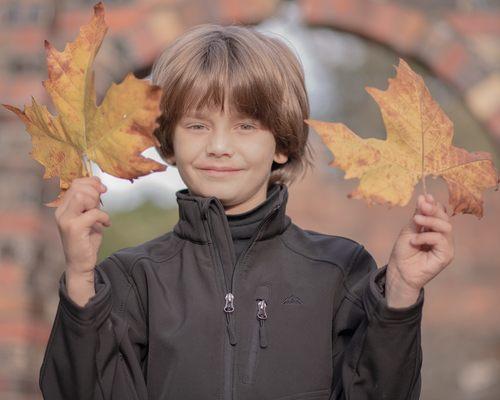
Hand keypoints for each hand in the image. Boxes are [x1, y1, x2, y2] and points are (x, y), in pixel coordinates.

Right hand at [54, 176, 110, 277]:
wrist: (80, 263)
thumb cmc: (86, 240)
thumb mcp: (89, 217)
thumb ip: (91, 203)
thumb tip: (99, 186)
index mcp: (63, 207)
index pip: (75, 184)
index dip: (91, 182)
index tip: (102, 188)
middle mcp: (61, 212)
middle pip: (78, 187)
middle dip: (94, 191)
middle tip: (101, 204)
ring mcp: (65, 219)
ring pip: (81, 196)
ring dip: (95, 202)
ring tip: (99, 214)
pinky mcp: (73, 228)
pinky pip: (92, 214)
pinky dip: (103, 217)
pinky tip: (106, 224)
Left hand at [386, 193, 454, 307]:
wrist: (399, 271)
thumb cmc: (403, 252)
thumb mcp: (409, 230)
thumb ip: (418, 216)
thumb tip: (424, 197)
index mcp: (434, 228)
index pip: (440, 212)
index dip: (433, 204)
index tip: (424, 198)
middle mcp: (443, 236)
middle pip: (445, 217)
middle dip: (433, 210)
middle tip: (421, 206)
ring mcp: (446, 246)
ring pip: (446, 226)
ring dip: (430, 221)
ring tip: (415, 221)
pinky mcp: (446, 255)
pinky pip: (441, 239)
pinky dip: (426, 237)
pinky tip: (414, 240)